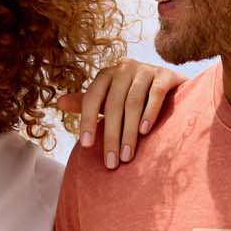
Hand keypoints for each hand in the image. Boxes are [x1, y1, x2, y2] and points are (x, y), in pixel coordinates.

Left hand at [57, 60, 183, 167]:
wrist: (172, 87)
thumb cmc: (134, 97)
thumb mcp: (109, 100)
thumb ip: (87, 102)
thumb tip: (59, 102)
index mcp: (107, 75)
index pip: (92, 97)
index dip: (87, 121)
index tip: (86, 146)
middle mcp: (124, 68)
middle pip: (113, 104)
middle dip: (111, 136)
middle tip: (111, 162)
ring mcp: (146, 69)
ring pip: (133, 102)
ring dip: (128, 132)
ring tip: (127, 156)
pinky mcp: (166, 74)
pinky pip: (156, 93)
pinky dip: (149, 113)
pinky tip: (145, 131)